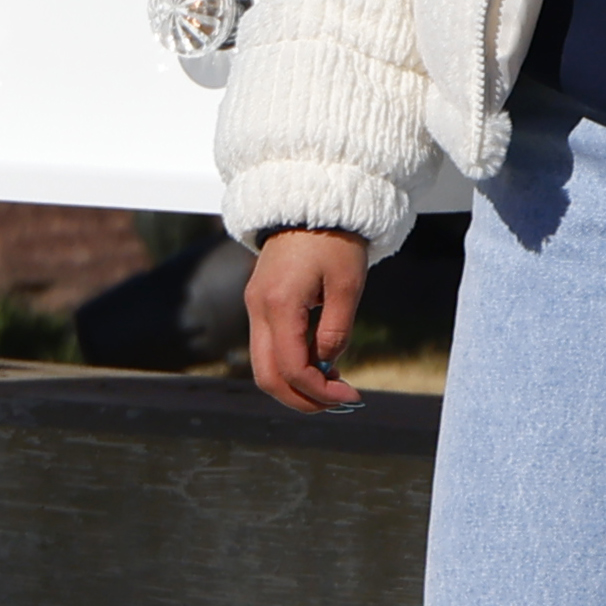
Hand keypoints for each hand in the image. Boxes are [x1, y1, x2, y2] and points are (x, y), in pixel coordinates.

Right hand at [243, 228, 376, 413]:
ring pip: (263, 366)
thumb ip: (336, 330)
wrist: (310, 202)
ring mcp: (254, 307)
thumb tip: (328, 365)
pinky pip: (268, 348)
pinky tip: (320, 364)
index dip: (321, 391)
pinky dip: (291, 366)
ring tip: (332, 386)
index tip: (351, 396)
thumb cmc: (333, 240)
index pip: (292, 368)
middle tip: (338, 403)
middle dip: (302, 399)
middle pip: (267, 377)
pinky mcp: (260, 304)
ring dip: (295, 385)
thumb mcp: (347, 285)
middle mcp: (257, 309)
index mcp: (279, 304)